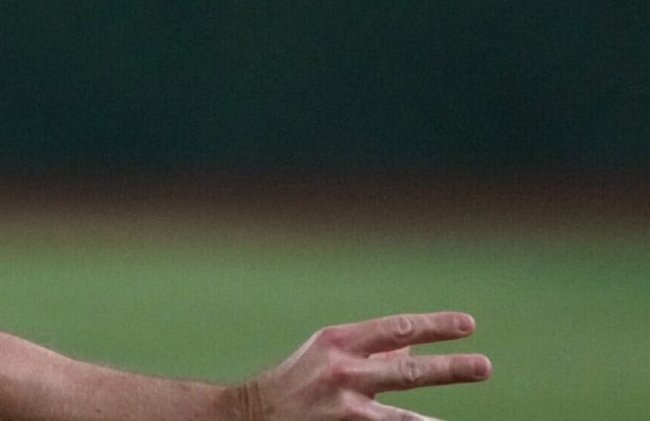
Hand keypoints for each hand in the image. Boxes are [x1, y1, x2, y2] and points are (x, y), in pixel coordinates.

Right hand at [237, 311, 490, 420]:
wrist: (252, 414)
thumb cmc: (297, 379)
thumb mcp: (328, 353)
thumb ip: (373, 350)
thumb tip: (415, 344)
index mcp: (338, 342)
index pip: (396, 328)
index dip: (434, 326)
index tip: (468, 325)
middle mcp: (342, 373)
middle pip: (408, 372)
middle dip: (450, 370)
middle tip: (484, 366)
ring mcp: (343, 409)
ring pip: (403, 418)